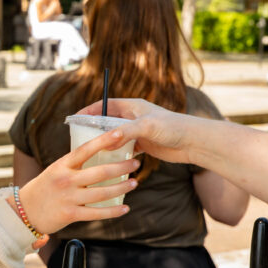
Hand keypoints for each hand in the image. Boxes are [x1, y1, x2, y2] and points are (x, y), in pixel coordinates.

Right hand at [17, 129, 138, 234]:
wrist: (24, 211)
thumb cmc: (44, 188)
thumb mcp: (55, 170)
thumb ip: (75, 164)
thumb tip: (99, 154)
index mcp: (62, 165)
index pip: (85, 149)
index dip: (104, 140)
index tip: (120, 133)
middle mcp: (66, 179)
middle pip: (100, 172)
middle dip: (121, 168)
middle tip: (135, 164)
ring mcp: (69, 198)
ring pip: (102, 193)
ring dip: (121, 188)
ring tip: (134, 183)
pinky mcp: (70, 214)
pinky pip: (96, 213)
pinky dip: (113, 211)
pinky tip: (124, 208)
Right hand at [76, 98, 194, 165]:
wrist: (194, 142)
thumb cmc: (172, 128)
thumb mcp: (146, 127)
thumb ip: (124, 132)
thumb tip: (104, 142)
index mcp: (132, 106)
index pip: (104, 105)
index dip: (88, 111)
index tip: (74, 119)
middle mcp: (133, 117)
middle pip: (107, 121)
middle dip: (93, 129)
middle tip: (78, 139)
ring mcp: (138, 132)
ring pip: (114, 137)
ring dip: (104, 144)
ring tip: (90, 153)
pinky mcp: (144, 145)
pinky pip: (124, 149)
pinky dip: (116, 154)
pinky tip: (108, 163)